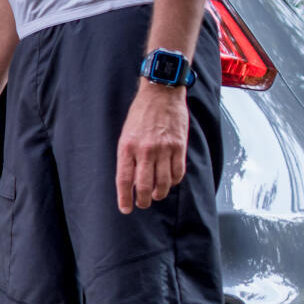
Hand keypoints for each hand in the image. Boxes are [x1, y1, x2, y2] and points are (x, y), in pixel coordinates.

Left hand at [117, 82, 188, 211]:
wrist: (161, 94)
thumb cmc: (140, 115)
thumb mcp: (126, 134)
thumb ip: (128, 156)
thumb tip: (131, 180)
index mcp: (127, 147)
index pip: (124, 179)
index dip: (124, 197)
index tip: (125, 208)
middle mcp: (145, 150)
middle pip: (144, 185)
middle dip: (143, 200)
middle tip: (143, 204)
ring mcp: (164, 148)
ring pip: (163, 182)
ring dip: (159, 193)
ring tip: (156, 195)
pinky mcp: (179, 146)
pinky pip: (178, 171)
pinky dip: (174, 181)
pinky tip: (170, 182)